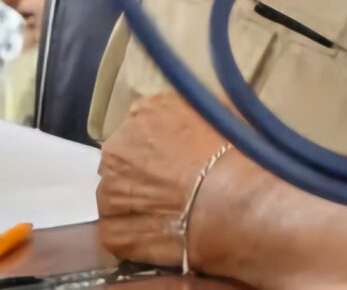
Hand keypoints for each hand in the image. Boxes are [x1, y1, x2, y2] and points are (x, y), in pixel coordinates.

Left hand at [98, 94, 231, 268]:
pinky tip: (158, 236)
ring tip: (168, 214)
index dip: (162, 142)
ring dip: (134, 202)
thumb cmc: (237, 154)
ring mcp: (109, 191)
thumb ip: (195, 110)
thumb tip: (194, 113)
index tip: (180, 155)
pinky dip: (133, 234)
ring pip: (116, 195)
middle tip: (175, 185)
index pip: (144, 124)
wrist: (233, 200)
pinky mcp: (112, 231)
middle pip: (124, 159)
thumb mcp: (223, 111)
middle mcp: (118, 146)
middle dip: (143, 171)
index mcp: (145, 112)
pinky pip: (116, 231)